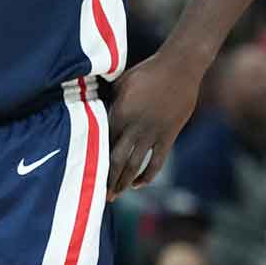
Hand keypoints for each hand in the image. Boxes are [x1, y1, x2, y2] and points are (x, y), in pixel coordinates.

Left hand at [106, 52, 203, 198]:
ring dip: (124, 182)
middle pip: (116, 160)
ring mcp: (152, 133)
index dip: (95, 159)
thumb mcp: (120, 83)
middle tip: (100, 196)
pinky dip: (147, 175)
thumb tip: (96, 109)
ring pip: (135, 165)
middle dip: (108, 179)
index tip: (86, 172)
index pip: (103, 142)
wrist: (179, 68)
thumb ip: (110, 101)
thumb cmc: (146, 71)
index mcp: (119, 113)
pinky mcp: (169, 135)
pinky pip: (156, 161)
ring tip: (116, 195)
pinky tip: (139, 184)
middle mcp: (134, 127)